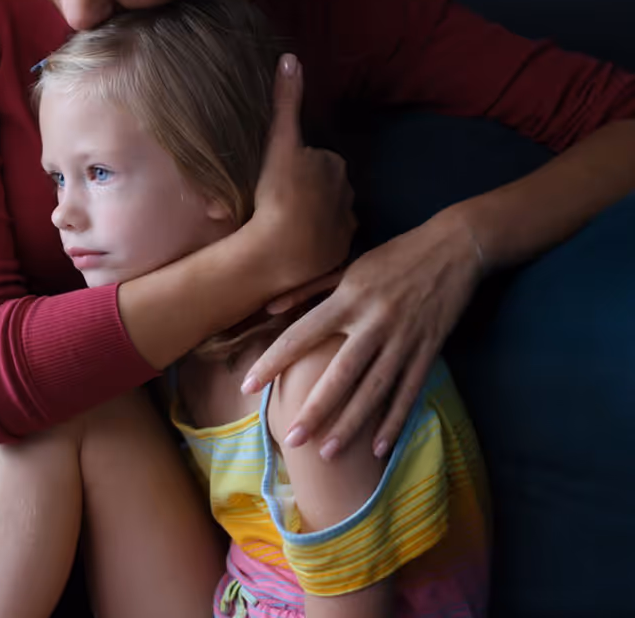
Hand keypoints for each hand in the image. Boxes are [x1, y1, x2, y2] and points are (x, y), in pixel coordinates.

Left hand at [243, 206, 484, 459]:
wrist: (453, 248)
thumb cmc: (392, 256)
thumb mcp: (348, 265)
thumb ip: (308, 290)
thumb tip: (269, 310)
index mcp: (348, 298)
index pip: (301, 334)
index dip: (273, 361)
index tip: (247, 386)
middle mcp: (373, 322)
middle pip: (340, 373)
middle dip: (315, 409)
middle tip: (293, 439)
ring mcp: (403, 339)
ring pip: (374, 390)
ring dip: (351, 424)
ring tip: (327, 454)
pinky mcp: (428, 350)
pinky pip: (409, 391)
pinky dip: (394, 421)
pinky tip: (377, 448)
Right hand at [250, 55, 356, 292]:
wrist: (284, 248)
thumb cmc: (280, 192)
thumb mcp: (280, 141)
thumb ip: (286, 101)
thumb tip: (290, 58)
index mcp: (335, 164)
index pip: (317, 158)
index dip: (297, 164)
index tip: (276, 174)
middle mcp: (347, 192)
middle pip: (324, 185)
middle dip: (306, 189)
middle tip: (277, 197)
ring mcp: (345, 224)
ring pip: (327, 213)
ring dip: (311, 215)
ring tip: (284, 222)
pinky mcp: (339, 251)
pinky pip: (326, 241)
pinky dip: (315, 240)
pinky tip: (295, 243)